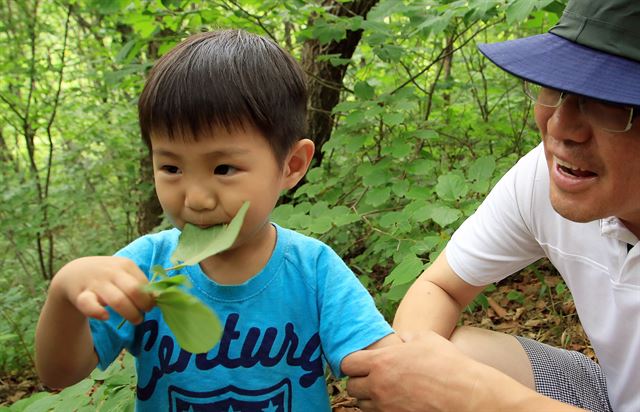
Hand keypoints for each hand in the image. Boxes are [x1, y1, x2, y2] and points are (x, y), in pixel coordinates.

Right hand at [51, 256, 154, 323]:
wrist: (74, 272)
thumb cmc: (107, 276)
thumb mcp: (124, 273)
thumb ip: (139, 283)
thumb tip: (158, 297)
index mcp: (126, 265)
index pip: (144, 284)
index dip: (151, 298)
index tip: (151, 306)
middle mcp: (112, 272)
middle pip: (134, 290)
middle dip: (143, 306)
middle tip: (144, 314)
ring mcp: (96, 283)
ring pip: (117, 300)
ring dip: (130, 313)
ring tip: (136, 320)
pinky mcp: (80, 295)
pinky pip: (89, 304)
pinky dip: (98, 312)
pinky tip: (106, 317)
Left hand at [342, 331, 491, 411]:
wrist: (466, 395)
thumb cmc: (447, 364)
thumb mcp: (424, 338)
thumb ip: (404, 337)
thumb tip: (397, 339)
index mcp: (381, 362)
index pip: (347, 365)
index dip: (352, 363)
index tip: (360, 363)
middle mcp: (379, 386)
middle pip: (352, 388)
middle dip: (359, 382)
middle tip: (372, 378)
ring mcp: (386, 407)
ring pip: (362, 406)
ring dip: (369, 398)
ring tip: (385, 391)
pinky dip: (381, 410)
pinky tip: (394, 402)